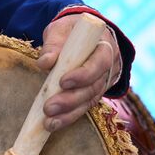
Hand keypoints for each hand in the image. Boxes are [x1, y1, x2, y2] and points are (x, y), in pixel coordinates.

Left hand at [38, 14, 120, 131]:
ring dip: (67, 114)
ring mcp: (102, 83)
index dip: (83, 75)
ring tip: (48, 122)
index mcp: (105, 46)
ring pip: (88, 102)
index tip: (63, 81)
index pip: (99, 63)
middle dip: (70, 100)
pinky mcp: (92, 95)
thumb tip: (45, 62)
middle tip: (49, 108)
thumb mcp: (61, 30)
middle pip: (93, 88)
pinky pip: (82, 108)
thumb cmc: (70, 32)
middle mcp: (109, 67)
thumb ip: (54, 44)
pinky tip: (52, 125)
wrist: (79, 38)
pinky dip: (67, 117)